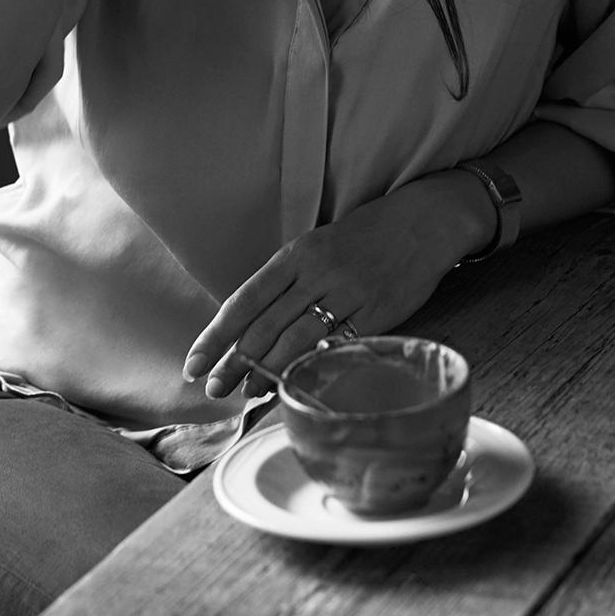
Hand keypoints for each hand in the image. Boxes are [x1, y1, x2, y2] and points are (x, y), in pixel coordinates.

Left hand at [183, 179, 475, 399]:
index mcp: (295, 255)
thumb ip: (285, 284)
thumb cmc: (361, 238)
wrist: (420, 222)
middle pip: (264, 327)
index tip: (194, 364)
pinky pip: (338, 346)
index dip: (216, 337)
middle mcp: (316, 273)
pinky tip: (297, 384)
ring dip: (267, 372)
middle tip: (214, 389)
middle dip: (234, 363)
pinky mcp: (377, 313)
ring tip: (248, 393)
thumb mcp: (315, 248)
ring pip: (297, 340)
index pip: (243, 301)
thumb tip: (248, 331)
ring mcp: (348, 293)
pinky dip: (312, 367)